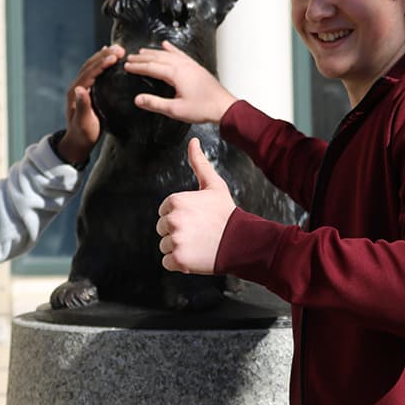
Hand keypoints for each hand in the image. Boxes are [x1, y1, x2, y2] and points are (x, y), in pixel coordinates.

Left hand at [58, 44, 125, 163]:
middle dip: (104, 55)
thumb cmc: (83, 134)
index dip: (101, 63)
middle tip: (120, 49)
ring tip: (117, 49)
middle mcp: (76, 87)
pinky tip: (106, 55)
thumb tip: (80, 89)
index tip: (114, 57)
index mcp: (76, 93)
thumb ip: (82, 106)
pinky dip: (100, 61)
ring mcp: (80, 87)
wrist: (77, 141)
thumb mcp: (84, 122)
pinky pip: (92, 71)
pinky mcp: (86, 90)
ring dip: (103, 56)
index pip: (89, 73)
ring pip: (91, 66)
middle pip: (90, 65)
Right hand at [124, 41, 235, 123]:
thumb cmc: (203, 108)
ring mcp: (189, 65)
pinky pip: (180, 54)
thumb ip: (155, 103)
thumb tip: (138, 99)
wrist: (223, 106)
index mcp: (176, 74)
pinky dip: (171, 48)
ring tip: (143, 51)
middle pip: (157, 58)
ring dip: (153, 52)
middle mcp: (182, 65)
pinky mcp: (195, 67)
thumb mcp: (175, 110)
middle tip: (130, 57)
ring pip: (168, 54)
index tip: (126, 66)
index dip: (137, 67)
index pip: (151, 67)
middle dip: (142, 58)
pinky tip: (166, 45)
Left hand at [157, 138, 236, 273]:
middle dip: (178, 232)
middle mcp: (172, 220)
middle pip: (162, 229)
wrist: (242, 241)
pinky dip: (179, 263)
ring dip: (178, 248)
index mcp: (175, 201)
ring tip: (198, 244)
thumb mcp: (213, 185)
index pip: (164, 212)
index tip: (196, 219)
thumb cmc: (227, 213)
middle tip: (198, 233)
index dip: (180, 217)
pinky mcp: (178, 259)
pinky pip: (167, 262)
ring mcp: (175, 240)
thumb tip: (193, 141)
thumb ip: (199, 162)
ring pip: (164, 246)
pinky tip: (195, 255)